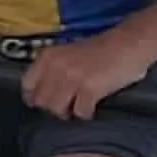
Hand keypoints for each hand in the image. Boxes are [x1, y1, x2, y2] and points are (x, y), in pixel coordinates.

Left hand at [21, 26, 156, 119]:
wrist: (130, 43)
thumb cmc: (102, 50)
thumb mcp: (68, 54)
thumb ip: (53, 70)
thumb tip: (43, 96)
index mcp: (47, 56)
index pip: (27, 85)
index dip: (35, 98)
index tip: (46, 102)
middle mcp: (55, 66)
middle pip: (42, 102)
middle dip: (54, 108)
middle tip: (68, 106)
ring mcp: (71, 78)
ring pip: (57, 110)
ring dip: (70, 112)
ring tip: (81, 105)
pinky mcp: (89, 89)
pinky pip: (80, 113)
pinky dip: (87, 113)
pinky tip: (94, 106)